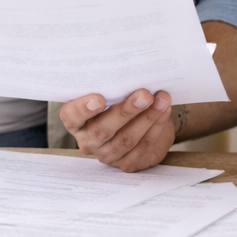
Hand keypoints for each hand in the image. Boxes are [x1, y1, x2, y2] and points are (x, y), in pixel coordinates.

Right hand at [60, 88, 175, 171]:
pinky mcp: (128, 163)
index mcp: (77, 121)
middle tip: (144, 95)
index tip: (99, 98)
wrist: (141, 123)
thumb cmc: (121, 103)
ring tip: (161, 100)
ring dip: (147, 118)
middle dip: (126, 111)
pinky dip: (156, 126)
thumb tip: (130, 73)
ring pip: (127, 139)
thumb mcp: (112, 95)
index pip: (71, 117)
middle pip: (103, 130)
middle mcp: (89, 141)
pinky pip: (143, 146)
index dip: (83, 109)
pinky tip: (164, 111)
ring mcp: (107, 155)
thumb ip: (113, 88)